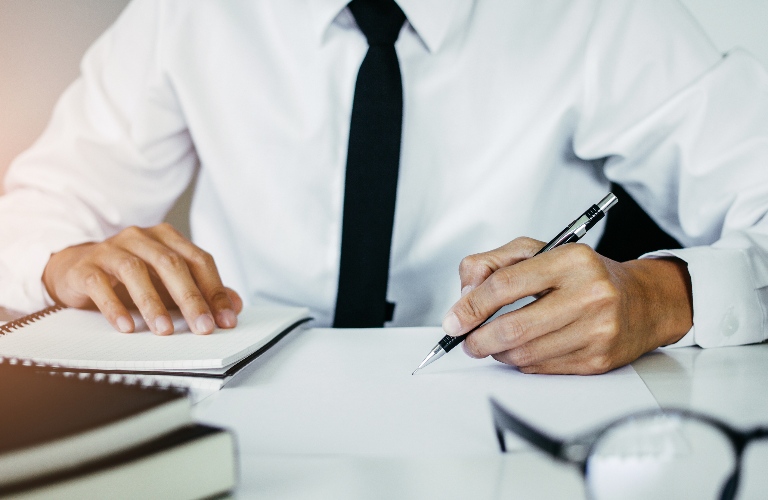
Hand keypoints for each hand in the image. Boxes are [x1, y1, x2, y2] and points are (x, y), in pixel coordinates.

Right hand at [43, 223, 242, 334]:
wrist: (76, 269)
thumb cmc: (130, 277)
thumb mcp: (170, 283)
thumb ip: (203, 291)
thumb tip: (235, 305)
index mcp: (167, 238)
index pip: (199, 260)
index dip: (215, 290)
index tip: (225, 320)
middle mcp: (141, 238)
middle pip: (171, 264)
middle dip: (190, 298)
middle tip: (202, 327)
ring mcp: (111, 249)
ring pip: (135, 271)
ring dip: (153, 303)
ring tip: (164, 330)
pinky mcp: (85, 267)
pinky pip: (100, 284)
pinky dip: (114, 306)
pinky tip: (127, 326)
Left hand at [442, 237, 692, 373]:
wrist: (643, 302)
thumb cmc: (584, 275)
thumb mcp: (539, 252)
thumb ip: (495, 263)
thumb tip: (465, 291)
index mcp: (571, 260)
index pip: (505, 284)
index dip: (471, 305)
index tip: (454, 319)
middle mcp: (589, 293)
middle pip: (513, 327)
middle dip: (478, 338)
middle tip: (466, 340)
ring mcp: (597, 330)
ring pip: (524, 353)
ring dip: (498, 352)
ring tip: (494, 342)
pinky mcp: (599, 359)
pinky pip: (541, 368)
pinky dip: (522, 362)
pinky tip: (524, 349)